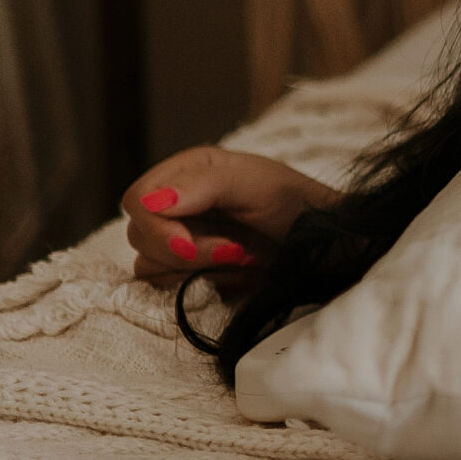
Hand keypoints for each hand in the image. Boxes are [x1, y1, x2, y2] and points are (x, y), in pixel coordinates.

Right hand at [119, 146, 339, 284]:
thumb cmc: (296, 205)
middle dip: (187, 252)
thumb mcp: (255, 184)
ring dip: (196, 270)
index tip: (191, 246)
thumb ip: (202, 186)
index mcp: (188, 172)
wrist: (323, 245)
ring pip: (149, 265)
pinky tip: (234, 275)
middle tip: (237, 251)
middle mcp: (178, 204)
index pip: (137, 200)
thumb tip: (150, 201)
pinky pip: (166, 287)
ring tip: (242, 258)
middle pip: (139, 236)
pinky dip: (197, 285)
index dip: (157, 227)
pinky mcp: (190, 272)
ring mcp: (182, 239)